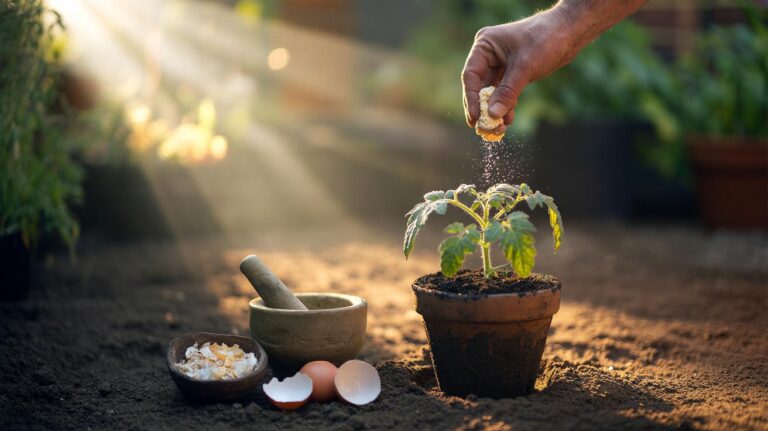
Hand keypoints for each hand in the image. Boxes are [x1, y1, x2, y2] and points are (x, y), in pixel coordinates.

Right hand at [462, 10, 576, 131]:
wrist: (570, 32)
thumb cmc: (545, 40)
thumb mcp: (525, 67)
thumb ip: (507, 92)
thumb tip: (493, 115)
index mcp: (484, 45)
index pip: (471, 76)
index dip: (471, 99)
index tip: (475, 118)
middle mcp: (488, 55)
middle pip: (478, 87)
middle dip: (482, 108)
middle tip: (482, 128)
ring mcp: (500, 64)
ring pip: (491, 92)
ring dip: (494, 110)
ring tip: (497, 129)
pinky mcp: (512, 73)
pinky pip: (503, 93)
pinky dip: (505, 106)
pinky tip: (508, 120)